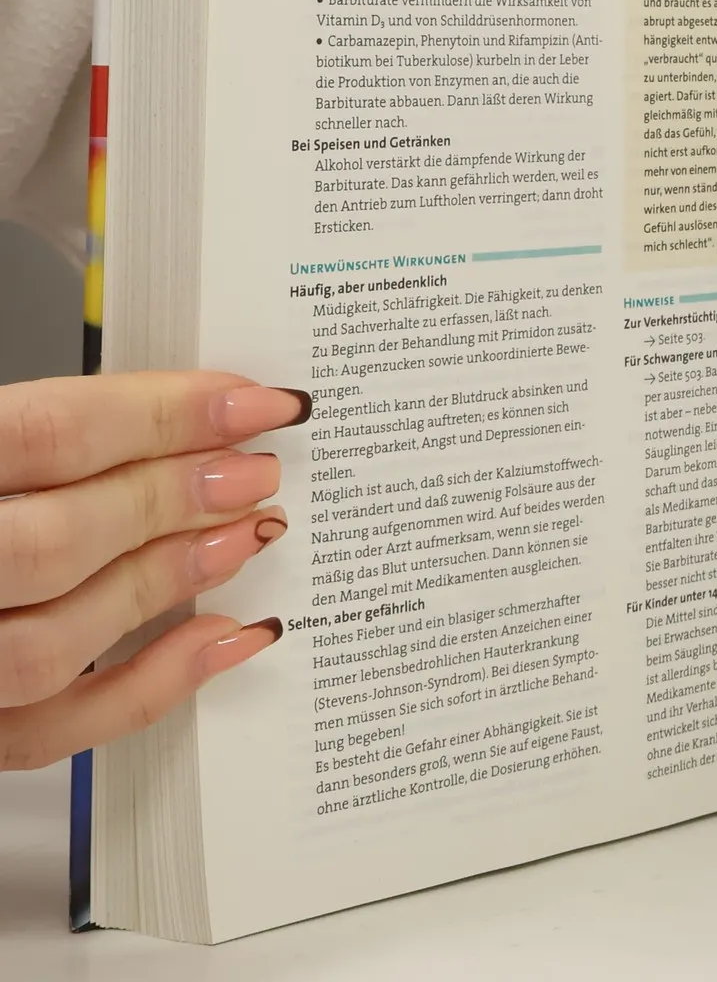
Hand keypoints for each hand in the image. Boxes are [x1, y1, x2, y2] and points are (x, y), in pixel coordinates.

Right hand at [0, 372, 305, 771]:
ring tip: (245, 535)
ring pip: (54, 642)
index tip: (255, 403)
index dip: (165, 414)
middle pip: (55, 540)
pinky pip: (53, 732)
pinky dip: (152, 687)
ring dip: (167, 584)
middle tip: (255, 470)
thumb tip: (183, 414)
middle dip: (173, 500)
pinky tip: (222, 636)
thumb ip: (41, 437)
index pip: (48, 433)